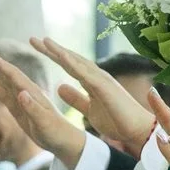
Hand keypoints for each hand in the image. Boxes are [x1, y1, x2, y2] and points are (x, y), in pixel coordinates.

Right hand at [0, 45, 88, 168]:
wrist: (62, 140)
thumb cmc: (56, 132)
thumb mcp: (44, 122)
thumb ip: (33, 108)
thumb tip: (21, 94)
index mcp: (32, 92)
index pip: (13, 75)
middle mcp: (24, 90)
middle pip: (3, 71)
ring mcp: (19, 96)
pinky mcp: (15, 104)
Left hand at [25, 37, 156, 153]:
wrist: (137, 131)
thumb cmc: (117, 120)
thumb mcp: (89, 109)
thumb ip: (75, 97)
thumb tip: (60, 86)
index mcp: (91, 81)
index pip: (68, 65)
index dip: (53, 55)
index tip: (37, 47)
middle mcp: (96, 76)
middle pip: (70, 59)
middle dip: (52, 49)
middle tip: (32, 39)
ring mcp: (101, 79)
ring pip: (78, 62)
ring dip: (61, 52)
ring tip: (45, 42)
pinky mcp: (105, 87)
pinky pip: (87, 74)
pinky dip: (74, 64)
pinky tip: (61, 57)